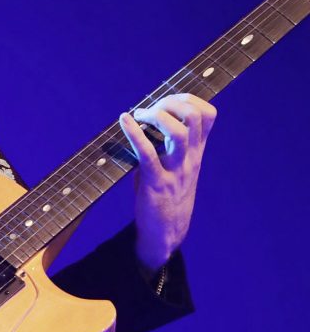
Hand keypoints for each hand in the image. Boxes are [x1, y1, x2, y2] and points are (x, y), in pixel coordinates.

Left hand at [119, 93, 216, 271]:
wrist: (166, 232)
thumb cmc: (167, 193)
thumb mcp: (178, 164)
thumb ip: (171, 142)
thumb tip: (148, 114)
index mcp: (197, 152)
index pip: (208, 115)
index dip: (189, 99)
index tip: (167, 101)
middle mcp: (190, 158)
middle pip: (194, 117)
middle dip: (171, 102)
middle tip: (151, 109)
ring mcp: (175, 170)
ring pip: (178, 133)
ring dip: (156, 116)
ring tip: (140, 115)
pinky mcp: (156, 183)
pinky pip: (147, 154)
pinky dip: (134, 134)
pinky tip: (124, 121)